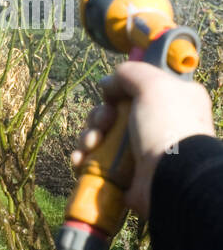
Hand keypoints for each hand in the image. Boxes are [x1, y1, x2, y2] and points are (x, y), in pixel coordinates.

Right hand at [71, 61, 215, 218]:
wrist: (168, 176)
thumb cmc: (166, 127)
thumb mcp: (154, 85)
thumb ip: (130, 73)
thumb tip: (107, 83)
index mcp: (170, 102)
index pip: (136, 90)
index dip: (118, 91)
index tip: (111, 95)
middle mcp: (154, 125)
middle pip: (112, 113)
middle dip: (98, 117)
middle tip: (104, 123)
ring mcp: (137, 150)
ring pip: (99, 137)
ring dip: (88, 138)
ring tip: (91, 145)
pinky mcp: (122, 172)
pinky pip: (94, 161)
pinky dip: (83, 158)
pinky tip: (80, 160)